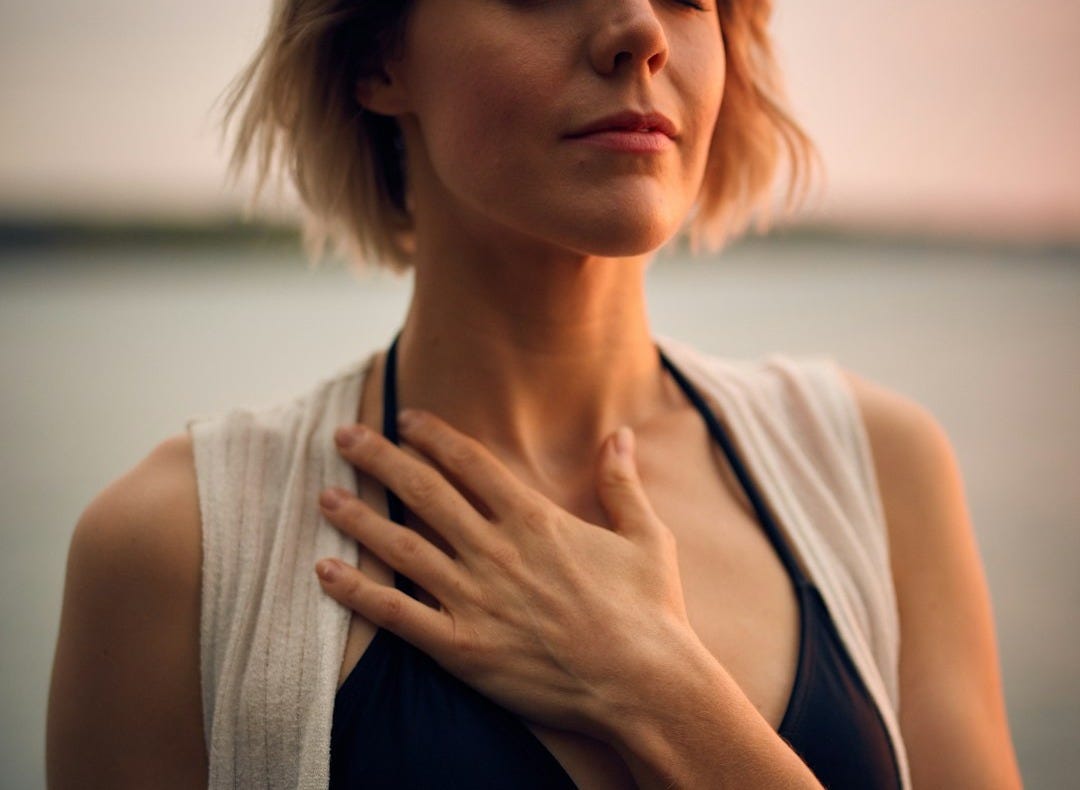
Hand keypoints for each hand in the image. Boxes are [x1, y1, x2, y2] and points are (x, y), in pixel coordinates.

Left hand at [315, 409, 696, 739]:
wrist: (645, 684)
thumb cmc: (650, 612)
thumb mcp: (646, 536)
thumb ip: (622, 482)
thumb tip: (620, 433)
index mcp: (535, 520)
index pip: (470, 463)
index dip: (433, 436)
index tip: (405, 418)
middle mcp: (495, 550)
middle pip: (424, 491)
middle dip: (380, 458)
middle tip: (344, 436)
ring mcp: (474, 598)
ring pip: (401, 546)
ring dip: (358, 517)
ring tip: (324, 496)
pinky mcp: (461, 647)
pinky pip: (396, 614)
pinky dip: (357, 592)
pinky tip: (324, 571)